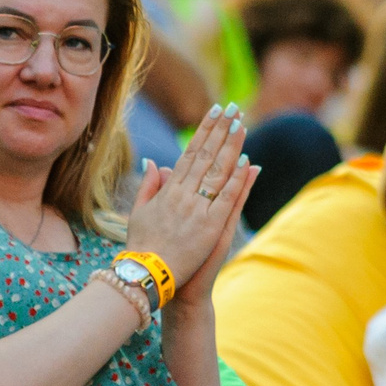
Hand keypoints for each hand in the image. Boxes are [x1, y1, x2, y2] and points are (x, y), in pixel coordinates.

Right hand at [125, 104, 257, 300]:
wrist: (147, 276)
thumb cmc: (142, 246)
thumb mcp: (139, 212)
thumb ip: (149, 186)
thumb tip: (155, 163)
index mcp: (168, 191)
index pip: (190, 153)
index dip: (204, 131)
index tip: (214, 112)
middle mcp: (183, 195)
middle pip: (206, 156)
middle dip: (219, 131)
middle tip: (232, 108)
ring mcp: (197, 210)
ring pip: (218, 172)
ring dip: (231, 147)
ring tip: (240, 125)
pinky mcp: (211, 227)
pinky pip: (227, 199)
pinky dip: (237, 180)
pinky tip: (246, 162)